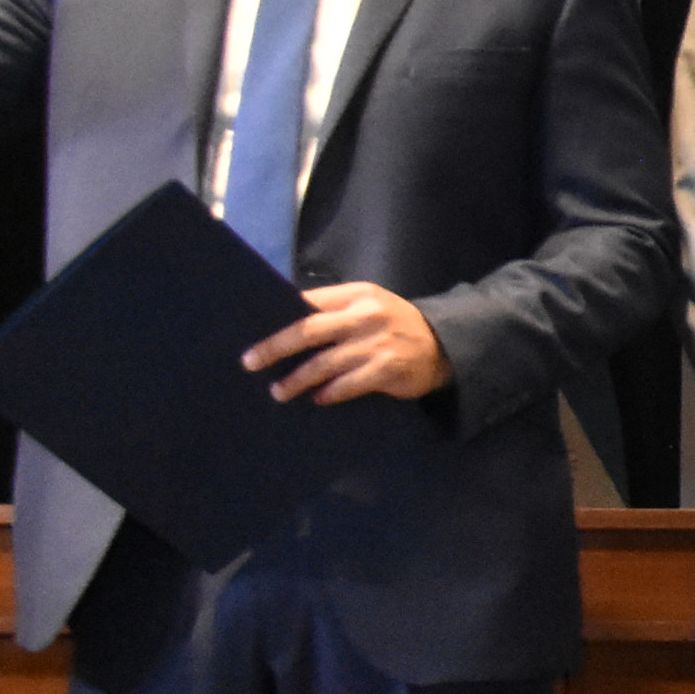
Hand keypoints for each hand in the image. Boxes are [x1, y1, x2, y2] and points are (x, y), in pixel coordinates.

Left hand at [244, 283, 447, 404]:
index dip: (279, 319)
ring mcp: (376, 343)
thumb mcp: (369, 305)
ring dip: (297, 380)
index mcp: (356, 295)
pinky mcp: (386, 369)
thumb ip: (335, 310)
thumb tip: (287, 321)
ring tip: (279, 391)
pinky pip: (348, 385)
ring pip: (324, 363)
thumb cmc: (395, 325)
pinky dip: (329, 393)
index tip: (253, 333)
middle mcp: (364, 316)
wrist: (444, 346)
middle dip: (275, 347)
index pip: (309, 303)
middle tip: (250, 362)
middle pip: (308, 331)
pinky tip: (317, 399)